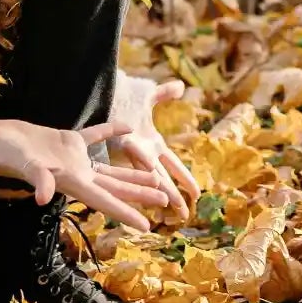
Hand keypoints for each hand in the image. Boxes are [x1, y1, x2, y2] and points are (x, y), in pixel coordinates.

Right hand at [0, 119, 168, 231]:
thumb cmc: (5, 155)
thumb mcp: (23, 166)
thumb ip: (36, 179)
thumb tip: (41, 197)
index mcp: (71, 182)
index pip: (104, 202)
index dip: (126, 214)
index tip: (147, 227)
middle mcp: (76, 174)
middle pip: (115, 188)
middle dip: (139, 195)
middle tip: (167, 201)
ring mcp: (73, 159)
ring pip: (109, 168)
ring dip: (132, 172)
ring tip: (156, 176)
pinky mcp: (67, 141)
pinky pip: (95, 137)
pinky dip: (111, 132)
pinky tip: (129, 128)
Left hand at [106, 73, 200, 220]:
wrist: (104, 95)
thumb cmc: (123, 99)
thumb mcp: (147, 96)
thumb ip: (164, 93)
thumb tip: (181, 86)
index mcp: (153, 143)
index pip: (173, 164)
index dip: (185, 178)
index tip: (197, 194)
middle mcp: (146, 152)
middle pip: (164, 177)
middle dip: (175, 195)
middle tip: (185, 215)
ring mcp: (135, 151)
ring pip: (153, 175)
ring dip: (162, 191)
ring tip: (171, 209)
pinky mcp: (125, 145)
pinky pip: (140, 159)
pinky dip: (148, 170)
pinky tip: (155, 184)